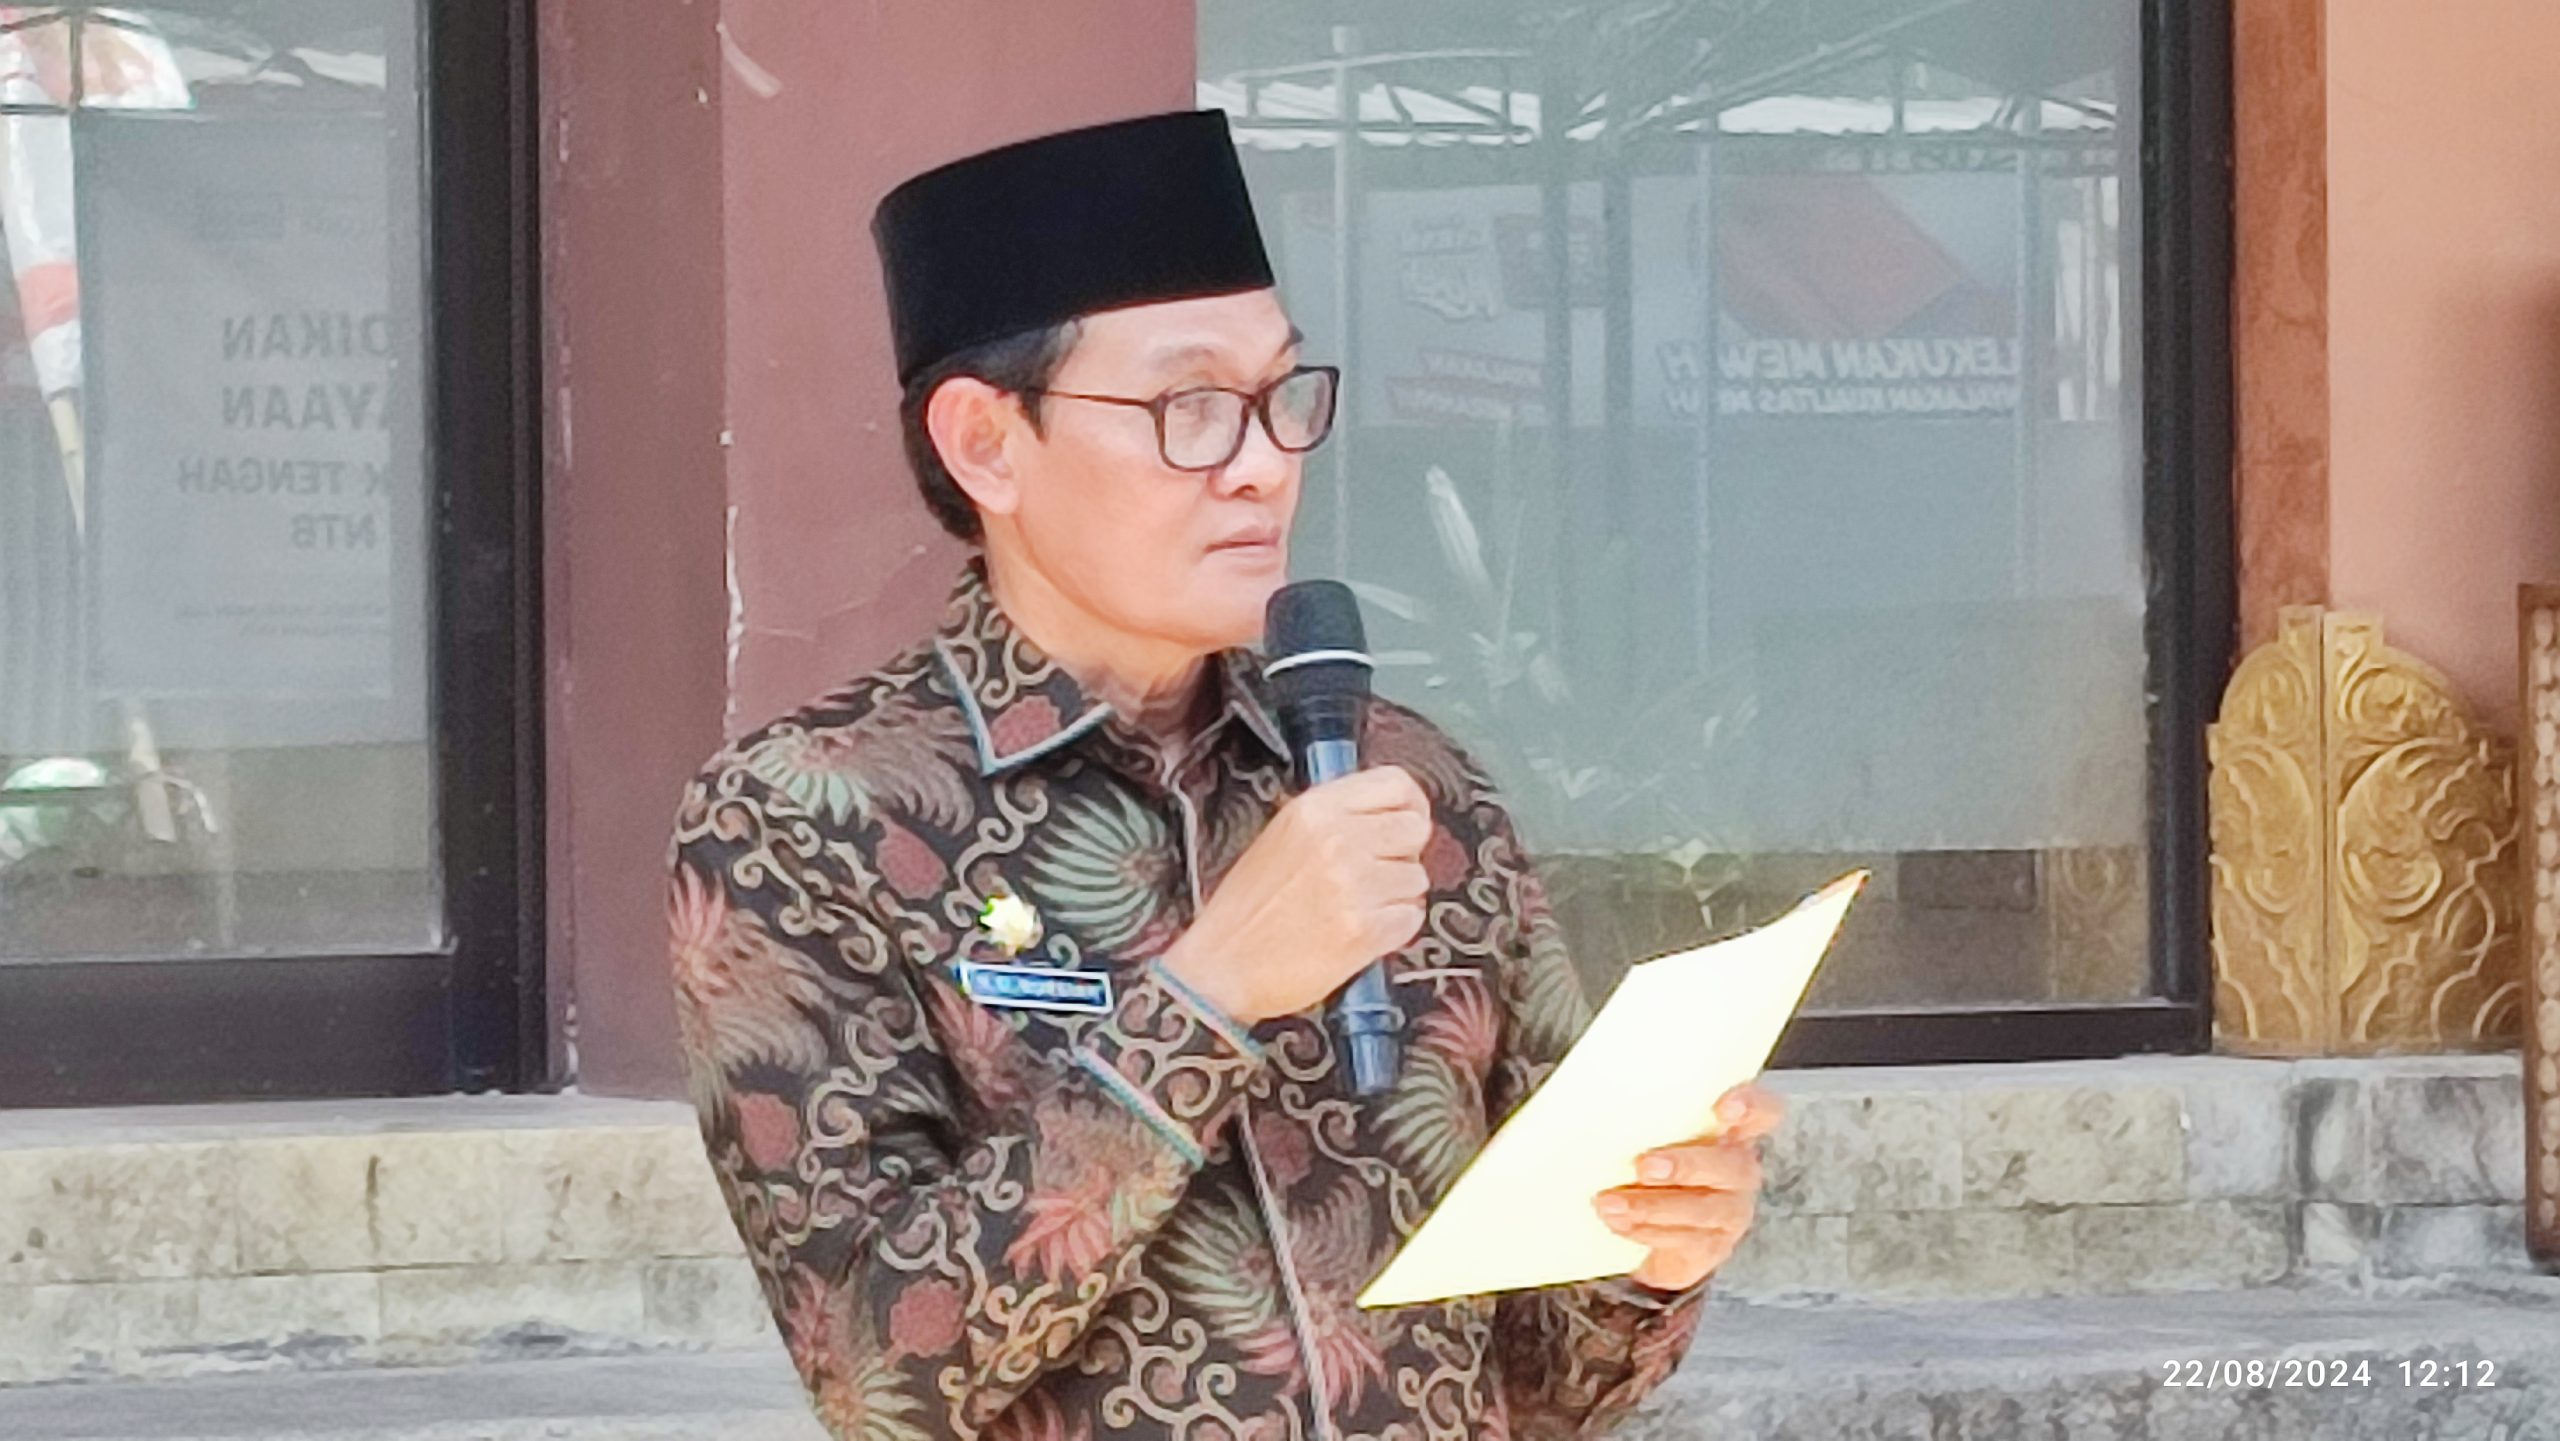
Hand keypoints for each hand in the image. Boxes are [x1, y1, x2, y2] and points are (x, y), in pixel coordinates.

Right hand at [1160, 765, 1432, 1024]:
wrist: (1220, 968)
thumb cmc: (1246, 910)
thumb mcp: (1281, 837)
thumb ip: (1334, 818)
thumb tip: (1388, 815)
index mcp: (1313, 809)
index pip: (1396, 783)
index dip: (1412, 804)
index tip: (1408, 821)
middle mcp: (1337, 839)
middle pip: (1415, 829)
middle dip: (1404, 854)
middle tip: (1379, 873)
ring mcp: (1353, 885)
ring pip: (1416, 877)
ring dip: (1397, 896)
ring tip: (1358, 908)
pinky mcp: (1364, 930)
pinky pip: (1411, 918)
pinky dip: (1393, 929)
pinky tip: (1359, 932)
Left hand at [1594, 1081, 1784, 1291]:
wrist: (1649, 1226)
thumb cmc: (1652, 1162)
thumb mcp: (1651, 1132)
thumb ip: (1642, 1116)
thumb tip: (1589, 1098)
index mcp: (1732, 1130)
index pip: (1763, 1111)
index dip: (1751, 1106)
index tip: (1723, 1108)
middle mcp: (1737, 1170)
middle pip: (1729, 1166)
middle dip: (1686, 1166)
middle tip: (1644, 1166)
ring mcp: (1729, 1211)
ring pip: (1703, 1209)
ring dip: (1653, 1205)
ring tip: (1610, 1203)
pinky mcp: (1710, 1247)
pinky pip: (1684, 1241)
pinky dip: (1646, 1230)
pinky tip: (1617, 1222)